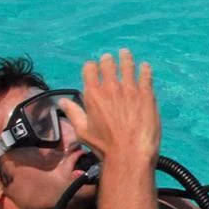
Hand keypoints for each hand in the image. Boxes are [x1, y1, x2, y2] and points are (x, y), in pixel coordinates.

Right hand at [57, 49, 160, 164]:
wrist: (130, 154)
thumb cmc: (105, 147)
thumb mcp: (83, 131)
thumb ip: (73, 113)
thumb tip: (61, 102)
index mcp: (92, 94)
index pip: (90, 68)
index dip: (92, 67)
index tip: (95, 68)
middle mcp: (110, 87)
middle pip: (108, 63)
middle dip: (108, 60)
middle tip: (112, 59)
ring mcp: (129, 89)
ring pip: (127, 64)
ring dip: (126, 57)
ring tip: (126, 54)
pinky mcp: (146, 94)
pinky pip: (145, 75)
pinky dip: (144, 69)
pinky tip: (145, 67)